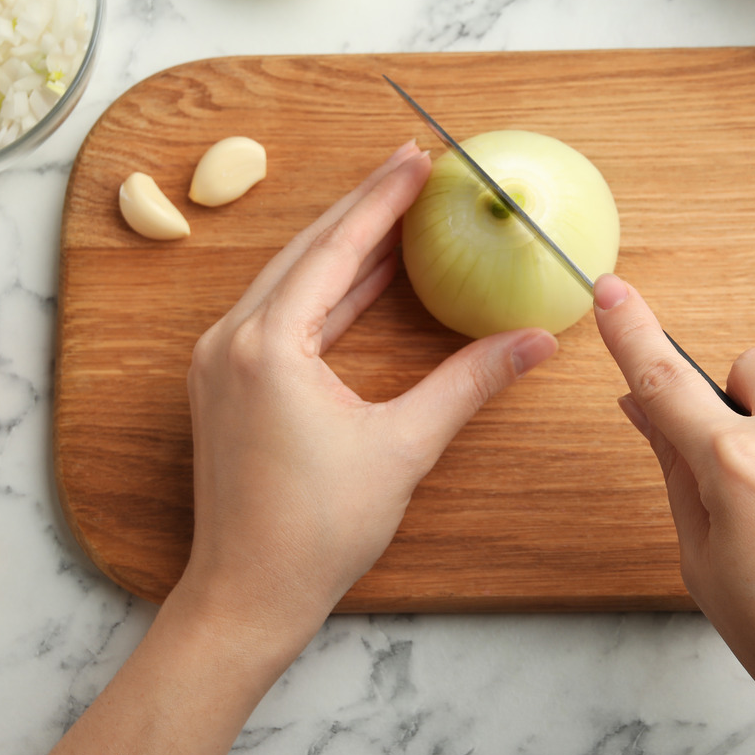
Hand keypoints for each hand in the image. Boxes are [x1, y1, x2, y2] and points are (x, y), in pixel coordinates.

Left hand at [44, 142, 557, 754]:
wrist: (247, 594)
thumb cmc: (316, 530)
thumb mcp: (403, 448)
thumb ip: (468, 383)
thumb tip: (534, 341)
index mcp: (269, 345)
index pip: (336, 248)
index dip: (384, 200)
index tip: (419, 159)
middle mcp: (232, 340)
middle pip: (306, 250)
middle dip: (362, 208)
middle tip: (410, 168)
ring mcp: (221, 361)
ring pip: (288, 279)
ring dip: (342, 246)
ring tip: (394, 214)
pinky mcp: (224, 384)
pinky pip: (278, 313)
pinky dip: (322, 290)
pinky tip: (361, 280)